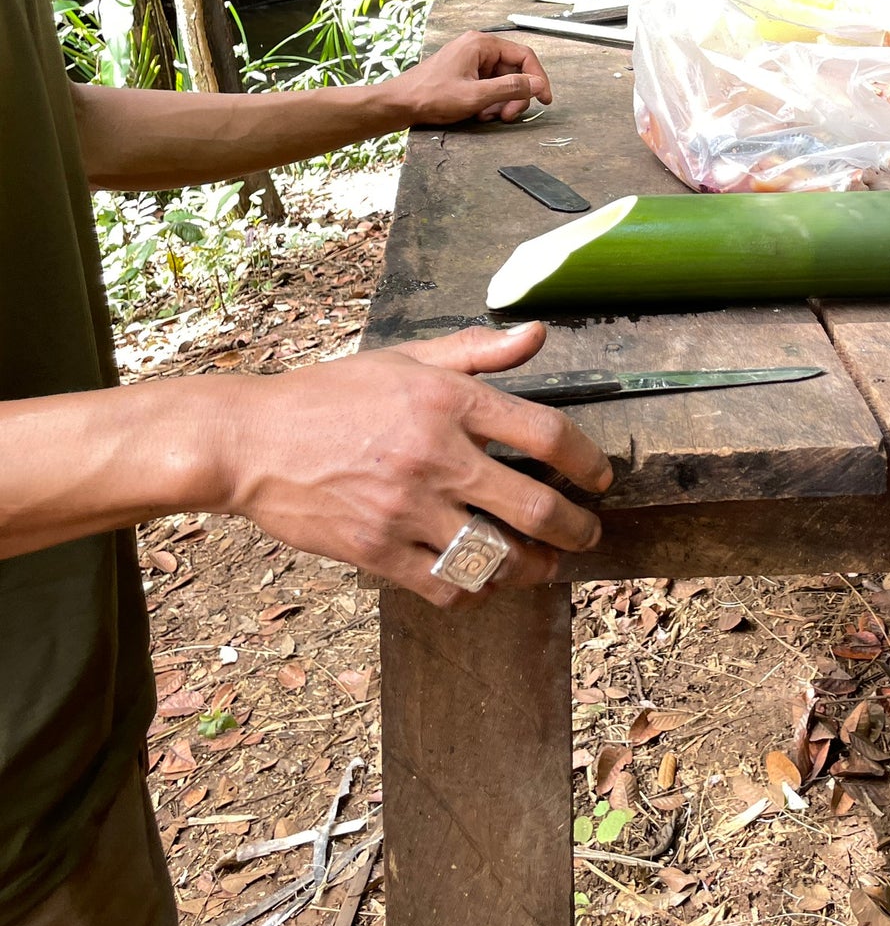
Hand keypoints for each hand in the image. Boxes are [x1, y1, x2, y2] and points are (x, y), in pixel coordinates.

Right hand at [216, 323, 611, 606]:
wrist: (253, 441)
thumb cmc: (332, 395)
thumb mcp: (407, 358)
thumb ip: (477, 351)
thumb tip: (538, 335)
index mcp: (448, 401)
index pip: (545, 433)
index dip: (587, 460)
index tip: (600, 477)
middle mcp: (436, 456)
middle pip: (534, 507)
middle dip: (575, 528)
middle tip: (587, 534)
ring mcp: (406, 509)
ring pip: (496, 557)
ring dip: (533, 568)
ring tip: (544, 566)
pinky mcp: (377, 552)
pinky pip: (447, 585)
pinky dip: (475, 590)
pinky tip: (484, 581)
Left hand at [384, 29, 552, 127]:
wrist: (399, 104)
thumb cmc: (431, 97)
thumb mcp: (476, 96)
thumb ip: (510, 89)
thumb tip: (537, 84)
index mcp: (481, 44)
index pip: (524, 56)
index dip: (538, 78)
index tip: (545, 99)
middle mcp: (478, 47)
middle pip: (514, 71)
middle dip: (514, 96)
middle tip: (507, 116)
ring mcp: (471, 60)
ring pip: (502, 81)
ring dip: (501, 102)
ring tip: (486, 115)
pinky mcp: (465, 72)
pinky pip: (489, 85)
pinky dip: (489, 101)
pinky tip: (478, 112)